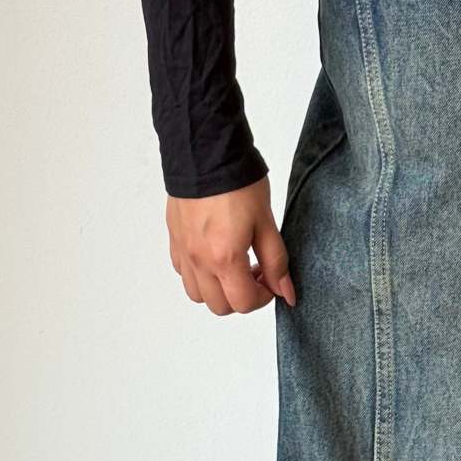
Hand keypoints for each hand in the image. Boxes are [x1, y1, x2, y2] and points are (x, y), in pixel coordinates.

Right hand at [166, 177, 296, 315]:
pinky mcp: (174, 240)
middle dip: (241, 297)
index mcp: (224, 258)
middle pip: (219, 306)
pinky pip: (183, 273)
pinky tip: (215, 254)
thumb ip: (276, 262)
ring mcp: (183, 252)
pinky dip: (199, 274)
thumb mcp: (266, 223)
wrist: (206, 154)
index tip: (270, 279)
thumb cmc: (238, 184)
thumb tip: (286, 293)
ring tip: (234, 265)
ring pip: (197, 295)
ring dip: (218, 290)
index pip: (243, 303)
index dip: (263, 297)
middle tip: (255, 272)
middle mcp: (198, 260)